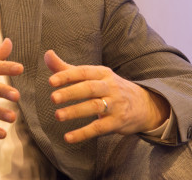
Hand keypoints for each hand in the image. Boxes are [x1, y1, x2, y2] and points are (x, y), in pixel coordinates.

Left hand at [44, 50, 169, 143]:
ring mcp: (115, 105)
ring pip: (94, 107)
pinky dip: (83, 133)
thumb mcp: (92, 76)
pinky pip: (99, 128)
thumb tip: (47, 54)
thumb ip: (68, 68)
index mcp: (102, 73)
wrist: (143, 105)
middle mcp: (110, 87)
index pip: (84, 72)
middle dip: (71, 92)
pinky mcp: (117, 122)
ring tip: (58, 115)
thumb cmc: (108, 88)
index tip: (51, 81)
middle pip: (89, 88)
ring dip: (75, 111)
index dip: (67, 76)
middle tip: (53, 98)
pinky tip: (68, 137)